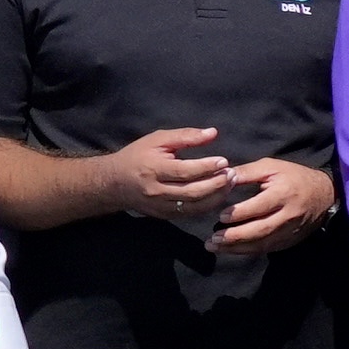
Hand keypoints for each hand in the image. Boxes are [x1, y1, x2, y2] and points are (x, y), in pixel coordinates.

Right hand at [102, 124, 236, 226]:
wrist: (115, 182)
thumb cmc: (138, 155)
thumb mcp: (158, 140)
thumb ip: (185, 136)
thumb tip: (213, 133)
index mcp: (153, 169)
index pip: (185, 171)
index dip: (207, 167)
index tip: (224, 161)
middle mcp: (156, 191)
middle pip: (192, 192)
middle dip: (216, 184)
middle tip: (232, 174)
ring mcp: (160, 206)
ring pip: (194, 206)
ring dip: (216, 196)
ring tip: (230, 184)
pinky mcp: (164, 215)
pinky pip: (190, 213)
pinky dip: (207, 205)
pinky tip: (219, 195)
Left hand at [211, 155, 339, 255]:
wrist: (325, 194)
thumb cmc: (294, 177)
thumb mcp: (272, 166)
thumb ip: (247, 172)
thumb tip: (222, 175)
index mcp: (283, 194)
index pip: (258, 207)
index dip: (239, 213)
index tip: (220, 216)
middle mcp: (288, 215)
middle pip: (260, 230)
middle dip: (235, 237)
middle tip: (212, 240)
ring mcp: (290, 231)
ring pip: (262, 244)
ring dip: (237, 248)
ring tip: (216, 248)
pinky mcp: (290, 240)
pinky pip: (268, 249)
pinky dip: (249, 251)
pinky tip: (233, 250)